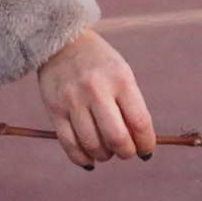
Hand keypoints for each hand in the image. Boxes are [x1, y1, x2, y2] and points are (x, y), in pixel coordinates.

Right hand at [35, 29, 155, 169]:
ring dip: (105, 156)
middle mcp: (96, 89)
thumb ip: (131, 106)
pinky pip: (70, 145)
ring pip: (93, 145)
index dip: (146, 144)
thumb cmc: (100, 63)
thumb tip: (139, 144)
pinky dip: (82, 159)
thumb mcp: (122, 74)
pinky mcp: (55, 109)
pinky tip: (90, 159)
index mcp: (120, 79)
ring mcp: (73, 100)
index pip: (139, 122)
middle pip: (117, 138)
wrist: (62, 41)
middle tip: (126, 151)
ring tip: (107, 151)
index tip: (146, 150)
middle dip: (126, 153)